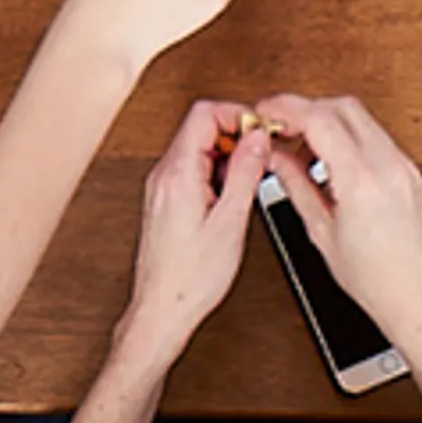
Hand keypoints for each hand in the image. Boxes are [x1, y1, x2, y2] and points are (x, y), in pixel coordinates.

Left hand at [111, 101, 270, 370]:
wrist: (162, 309)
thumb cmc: (190, 278)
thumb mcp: (230, 222)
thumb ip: (244, 173)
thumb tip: (257, 138)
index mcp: (178, 174)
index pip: (204, 113)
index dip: (238, 114)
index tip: (260, 131)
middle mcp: (163, 175)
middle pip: (201, 127)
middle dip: (236, 136)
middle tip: (260, 159)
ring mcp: (160, 188)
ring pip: (197, 149)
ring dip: (227, 158)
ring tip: (246, 185)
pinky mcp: (164, 201)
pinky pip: (191, 170)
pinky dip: (215, 175)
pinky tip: (229, 200)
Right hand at [252, 91, 421, 370]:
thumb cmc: (379, 283)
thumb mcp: (323, 234)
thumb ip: (295, 187)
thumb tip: (276, 159)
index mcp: (363, 181)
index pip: (320, 118)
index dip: (285, 108)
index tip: (266, 114)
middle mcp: (389, 166)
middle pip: (342, 106)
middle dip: (305, 110)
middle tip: (280, 130)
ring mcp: (405, 167)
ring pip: (361, 119)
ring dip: (328, 124)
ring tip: (304, 155)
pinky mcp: (412, 174)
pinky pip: (377, 139)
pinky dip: (349, 140)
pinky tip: (332, 165)